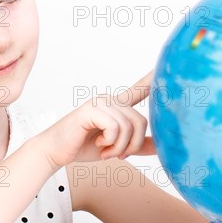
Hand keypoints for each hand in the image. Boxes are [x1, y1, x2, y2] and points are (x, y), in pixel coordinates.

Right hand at [40, 71, 156, 167]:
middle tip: (117, 155)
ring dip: (120, 147)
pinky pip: (115, 128)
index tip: (165, 67)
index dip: (153, 79)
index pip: (139, 90)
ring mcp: (100, 103)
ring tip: (106, 152)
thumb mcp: (116, 148)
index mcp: (117, 106)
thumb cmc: (82, 146)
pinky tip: (99, 144)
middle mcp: (110, 100)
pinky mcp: (90, 110)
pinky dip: (110, 143)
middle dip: (133, 145)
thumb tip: (162, 148)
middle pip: (141, 121)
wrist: (56, 151)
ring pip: (128, 127)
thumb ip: (137, 145)